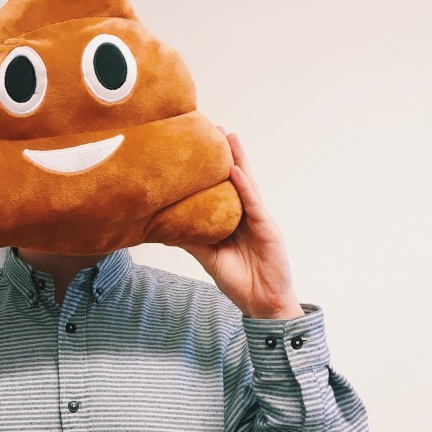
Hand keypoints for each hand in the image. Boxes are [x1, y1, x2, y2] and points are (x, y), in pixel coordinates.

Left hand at [182, 128, 304, 319]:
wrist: (262, 303)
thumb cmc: (238, 280)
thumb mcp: (208, 257)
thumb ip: (191, 239)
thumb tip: (162, 227)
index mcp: (234, 220)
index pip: (223, 188)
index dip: (213, 168)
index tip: (198, 146)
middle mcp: (247, 215)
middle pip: (236, 179)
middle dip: (227, 154)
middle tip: (215, 128)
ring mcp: (259, 220)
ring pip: (247, 184)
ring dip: (239, 160)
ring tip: (229, 138)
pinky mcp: (268, 229)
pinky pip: (254, 204)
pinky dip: (244, 187)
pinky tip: (236, 170)